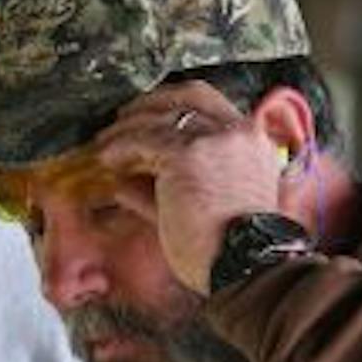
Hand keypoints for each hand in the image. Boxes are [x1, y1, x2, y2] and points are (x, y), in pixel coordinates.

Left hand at [94, 80, 287, 294]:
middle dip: (152, 103)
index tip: (154, 118)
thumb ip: (164, 190)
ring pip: (162, 117)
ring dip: (129, 126)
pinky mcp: (187, 155)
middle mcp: (239, 133)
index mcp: (254, 143)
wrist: (246, 266)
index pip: (213, 104)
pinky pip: (144, 140)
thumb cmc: (230, 250)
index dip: (178, 106)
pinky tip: (107, 157)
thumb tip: (126, 182)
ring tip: (107, 141)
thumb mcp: (202, 209)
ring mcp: (214, 140)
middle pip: (189, 96)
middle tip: (125, 118)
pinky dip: (121, 146)